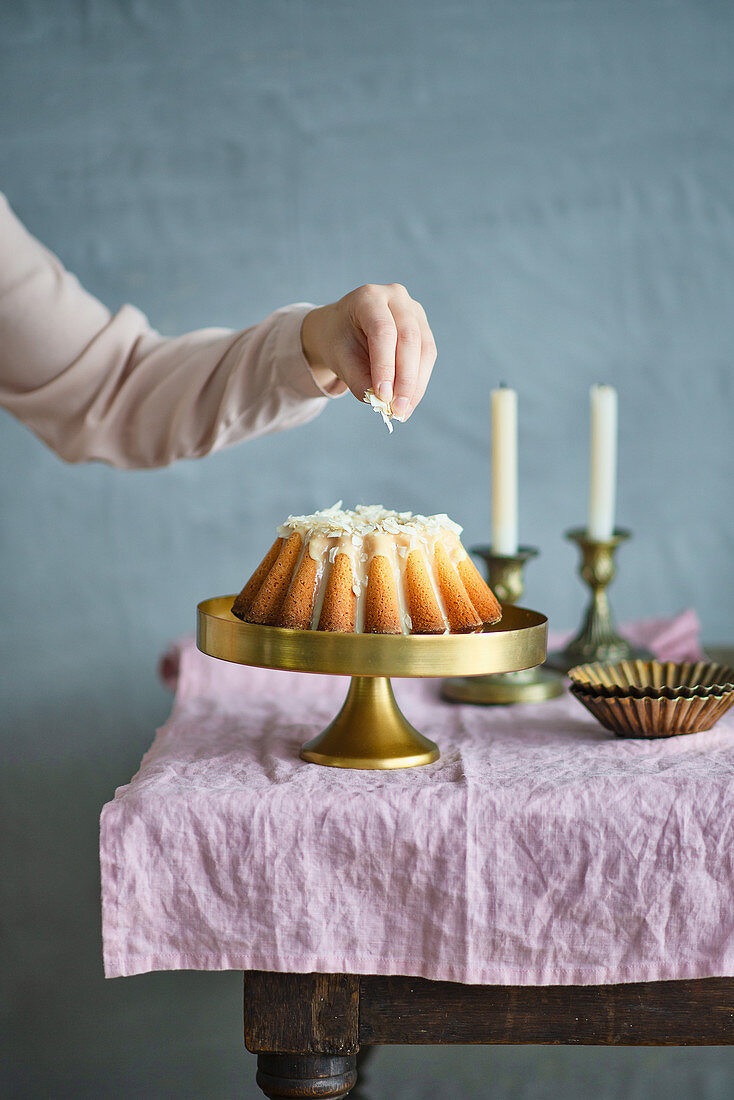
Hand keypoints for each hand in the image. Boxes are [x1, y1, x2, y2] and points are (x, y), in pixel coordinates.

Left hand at [300, 283, 436, 421]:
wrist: (343, 329)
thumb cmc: (339, 342)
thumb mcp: (340, 360)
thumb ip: (359, 380)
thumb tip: (382, 403)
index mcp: (368, 297)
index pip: (383, 330)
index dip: (385, 365)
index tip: (383, 396)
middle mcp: (396, 297)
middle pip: (409, 338)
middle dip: (405, 379)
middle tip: (397, 410)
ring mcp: (414, 311)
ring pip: (424, 349)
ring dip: (415, 385)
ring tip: (402, 411)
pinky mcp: (424, 327)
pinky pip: (427, 357)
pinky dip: (418, 383)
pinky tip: (408, 403)